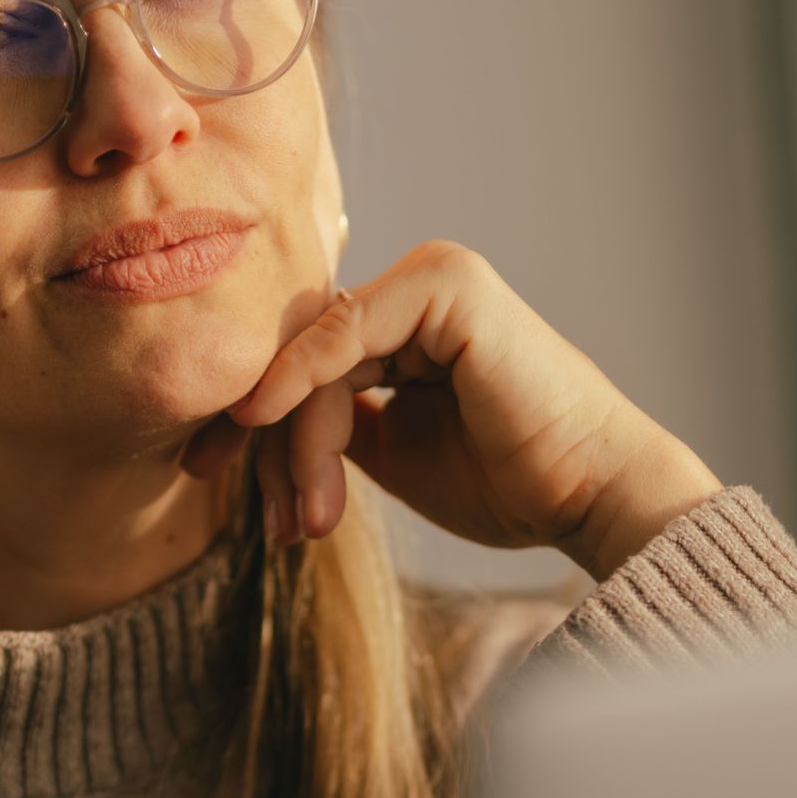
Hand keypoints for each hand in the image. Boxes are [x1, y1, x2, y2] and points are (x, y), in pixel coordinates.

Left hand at [186, 242, 722, 579]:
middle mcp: (418, 289)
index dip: (252, 419)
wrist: (590, 496)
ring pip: (316, 353)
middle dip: (258, 433)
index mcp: (410, 322)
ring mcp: (433, 277)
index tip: (205, 472)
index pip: (303, 359)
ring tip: (304, 520)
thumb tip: (255, 417)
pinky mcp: (447, 284)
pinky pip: (345, 332)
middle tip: (229, 497)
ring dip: (294, 441)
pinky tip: (258, 419)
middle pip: (299, 354)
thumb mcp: (392, 452)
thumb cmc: (509, 483)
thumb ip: (333, 420)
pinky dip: (297, 378)